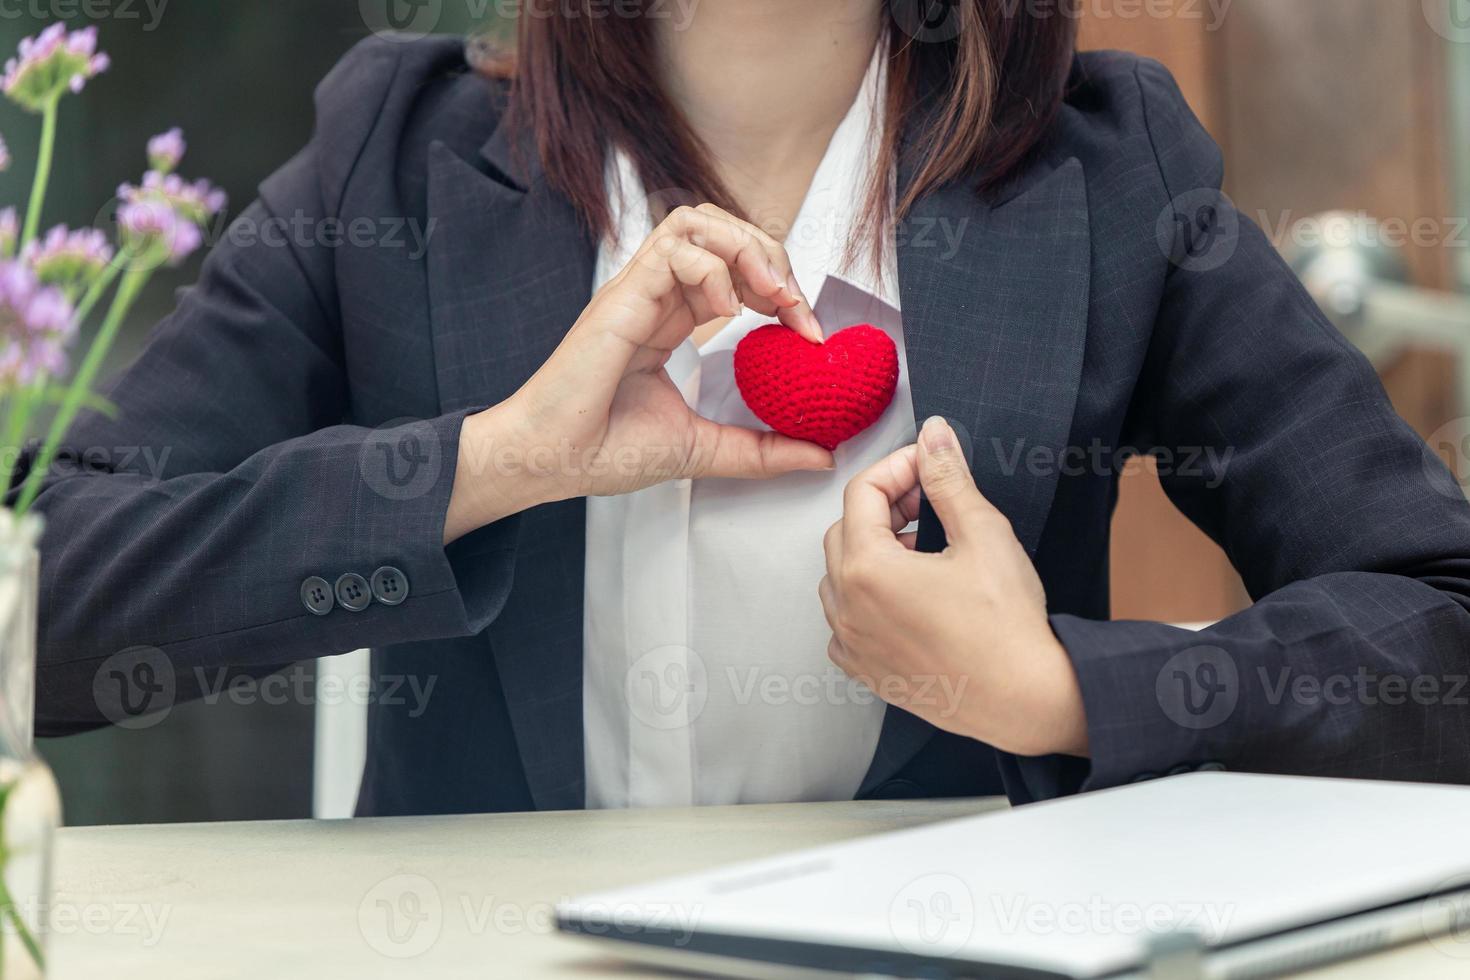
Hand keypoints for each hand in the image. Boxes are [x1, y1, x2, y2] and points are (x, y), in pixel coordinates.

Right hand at [445, 204, 832, 541]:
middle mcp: (656, 295)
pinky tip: (726, 309)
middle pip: (721, 229)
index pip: (735, 269)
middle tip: (795, 304)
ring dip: (745, 246)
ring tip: (769, 293)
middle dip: (771, 255)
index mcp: (671, 319)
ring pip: (696, 221)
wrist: (553, 462)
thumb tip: (819, 455)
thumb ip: (761, 449)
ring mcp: (637, 291)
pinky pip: (673, 248)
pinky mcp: (621, 296)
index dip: (780, 287)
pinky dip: (711, 268)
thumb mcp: (704, 449)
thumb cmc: (605, 450)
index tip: (808, 333)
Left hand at [818, 416, 1088, 757]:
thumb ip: (947, 479)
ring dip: (873, 553)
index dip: (898, 468)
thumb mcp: (982, 534)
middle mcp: (847, 607)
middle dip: (885, 507)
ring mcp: (853, 643)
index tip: (929, 465)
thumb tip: (933, 436)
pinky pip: (846, 621)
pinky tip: (911, 598)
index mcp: (867, 568)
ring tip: (925, 552)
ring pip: (841, 576)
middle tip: (930, 504)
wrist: (1025, 699)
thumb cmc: (1006, 625)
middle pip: (846, 530)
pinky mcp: (866, 670)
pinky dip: (868, 599)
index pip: (862, 493)